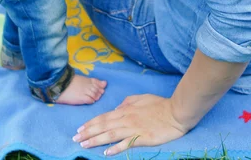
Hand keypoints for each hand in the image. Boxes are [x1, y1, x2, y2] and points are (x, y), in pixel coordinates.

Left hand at [73, 94, 189, 155]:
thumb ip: (127, 102)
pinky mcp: (141, 137)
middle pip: (103, 125)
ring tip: (84, 144)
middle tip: (75, 138)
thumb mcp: (141, 98)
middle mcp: (126, 118)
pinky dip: (115, 148)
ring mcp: (133, 128)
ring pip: (110, 134)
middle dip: (88, 132)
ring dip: (95, 140)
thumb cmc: (159, 104)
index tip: (80, 128)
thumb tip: (117, 108)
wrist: (175, 112)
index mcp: (125, 109)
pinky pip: (126, 143)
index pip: (104, 117)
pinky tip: (106, 153)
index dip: (91, 123)